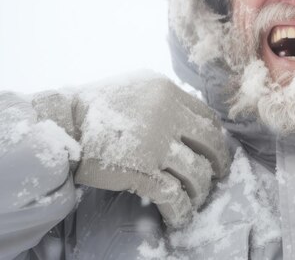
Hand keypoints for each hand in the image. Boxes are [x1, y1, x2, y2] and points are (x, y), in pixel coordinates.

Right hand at [32, 72, 229, 227]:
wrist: (64, 122)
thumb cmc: (99, 107)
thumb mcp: (139, 88)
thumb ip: (167, 100)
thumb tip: (193, 120)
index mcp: (168, 92)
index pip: (208, 118)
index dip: (217, 138)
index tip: (216, 152)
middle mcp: (167, 115)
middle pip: (211, 144)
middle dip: (219, 164)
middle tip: (217, 176)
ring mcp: (154, 143)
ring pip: (196, 172)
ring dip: (200, 191)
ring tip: (196, 200)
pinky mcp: (140, 170)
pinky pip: (173, 195)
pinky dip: (181, 210)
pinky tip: (180, 217)